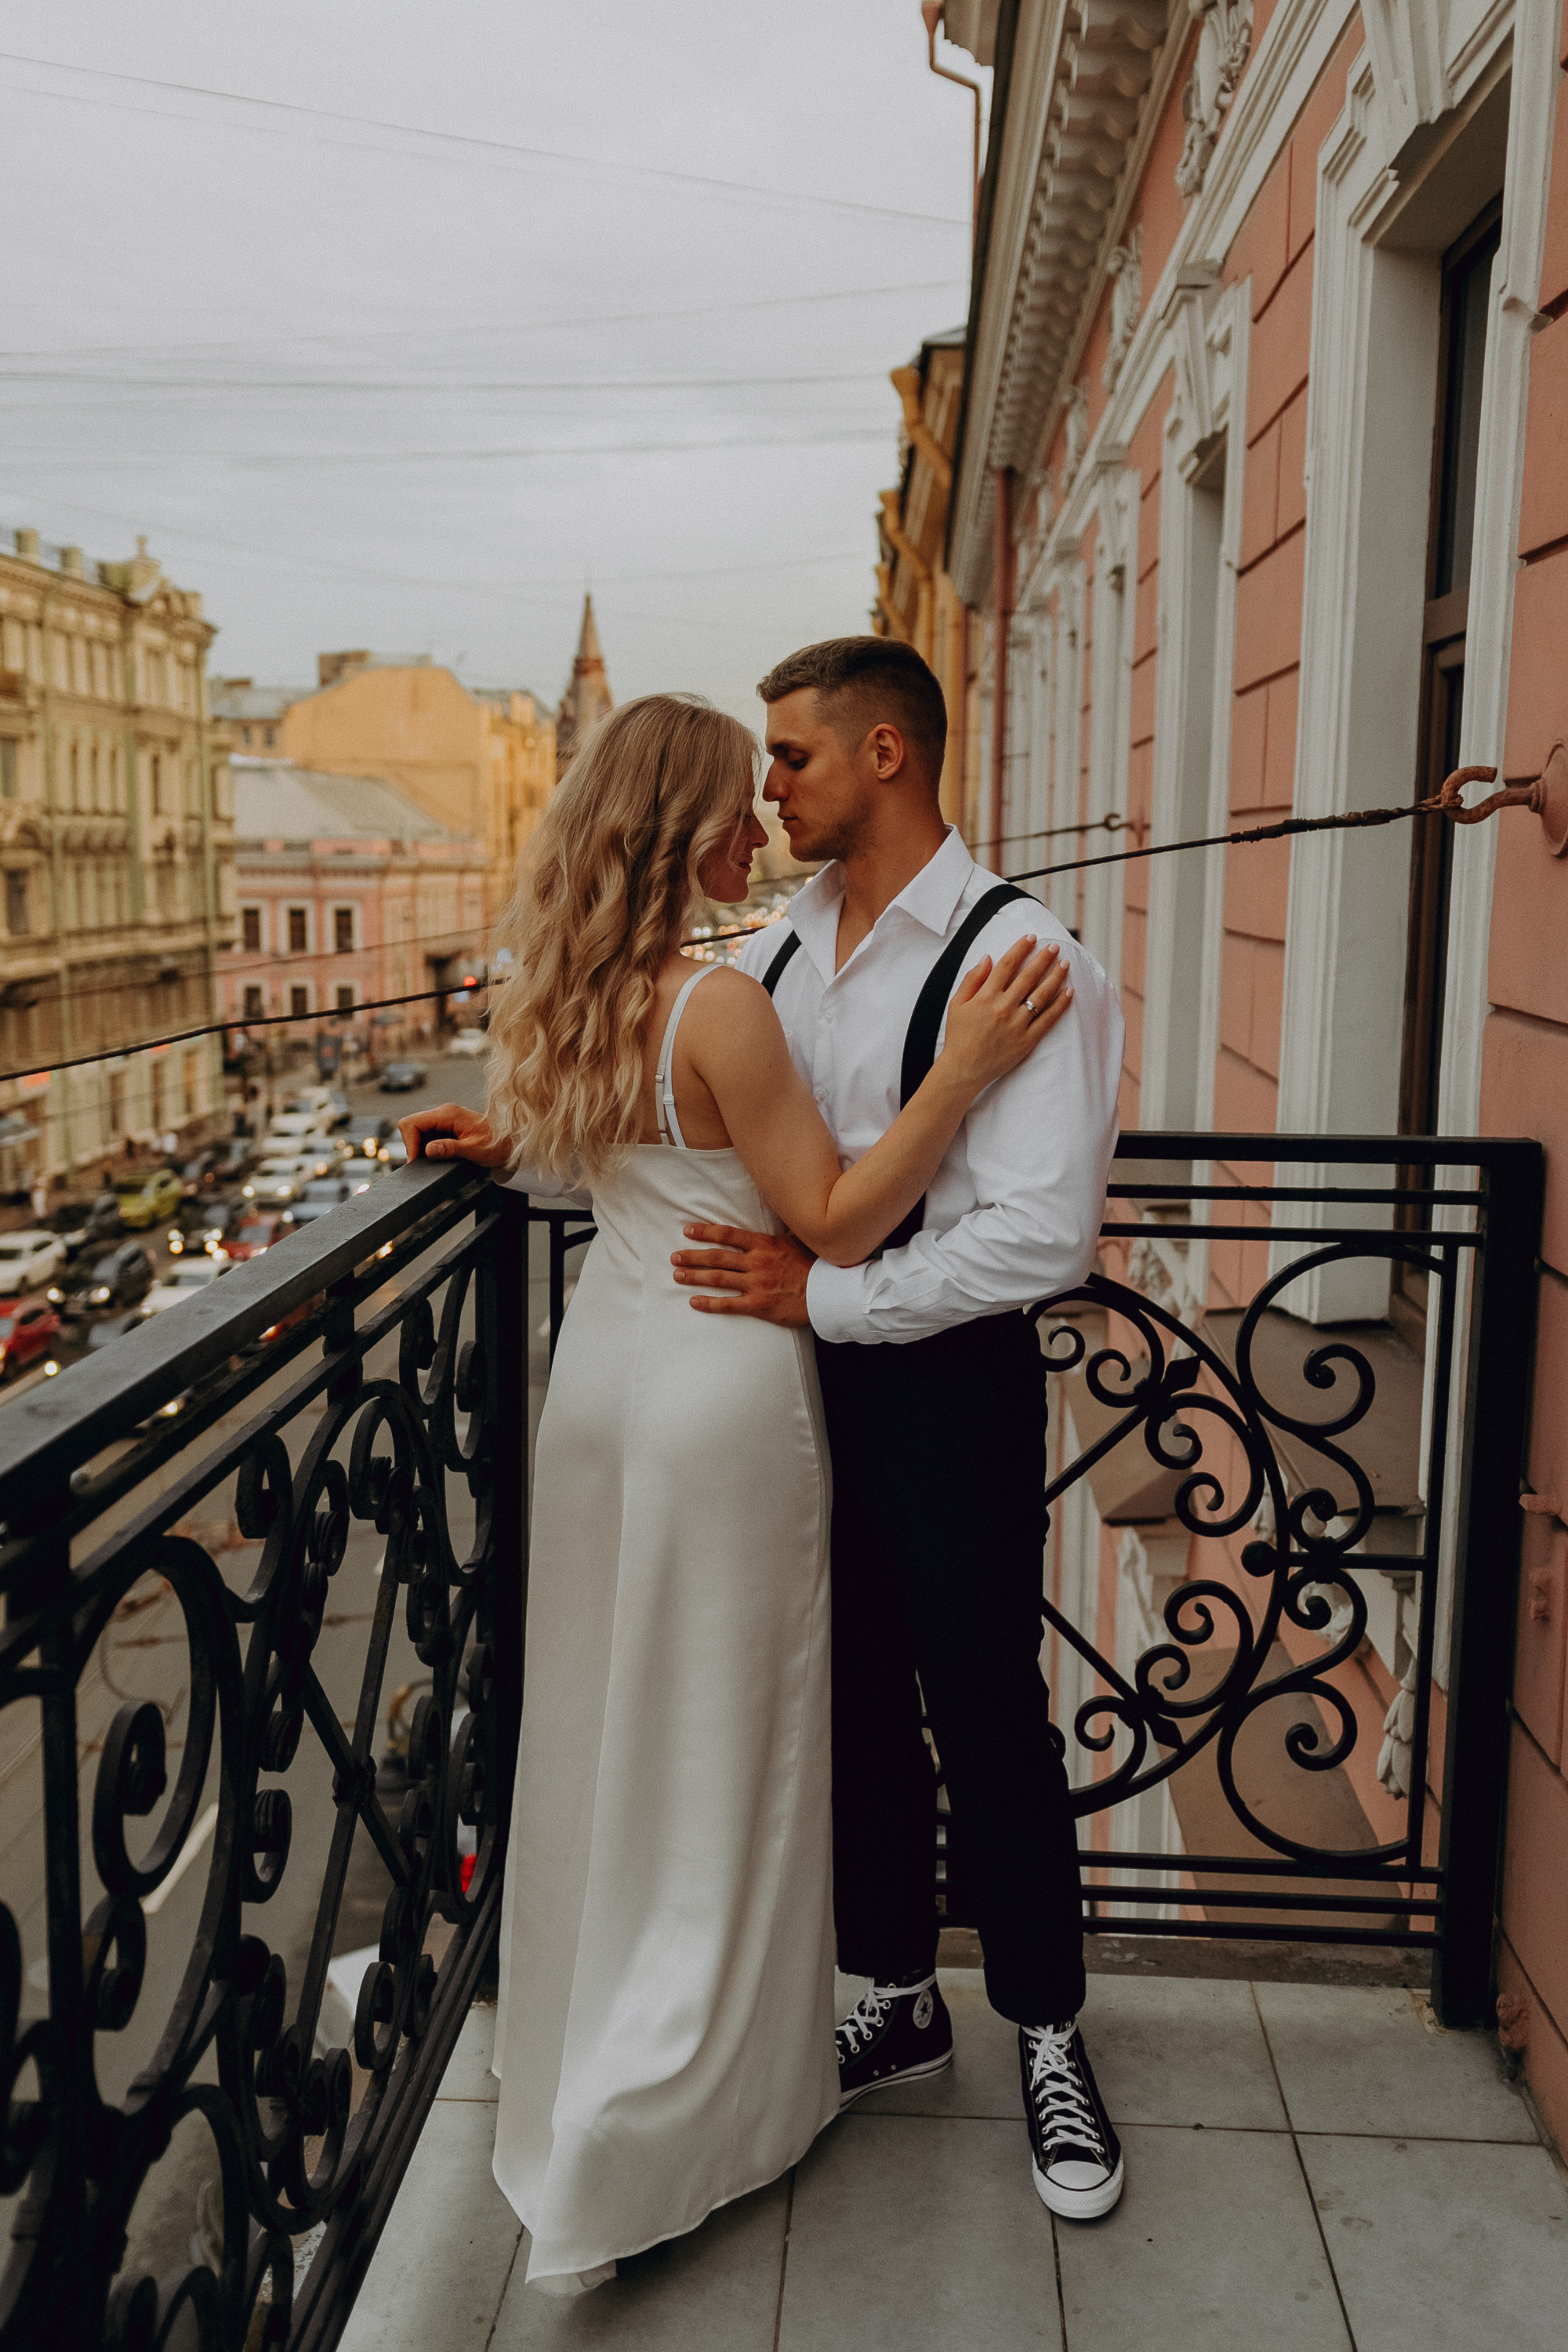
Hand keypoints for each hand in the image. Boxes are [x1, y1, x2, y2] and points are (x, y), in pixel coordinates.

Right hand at [398, 1102, 510, 1168]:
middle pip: (411, 1124)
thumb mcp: (473, 1150)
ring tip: (430, 1159)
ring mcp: (444, 1118)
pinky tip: (435, 1155)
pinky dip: (425, 1145)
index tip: (416, 1159)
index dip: (409, 1142)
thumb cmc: (497, 1145)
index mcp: (448, 1113)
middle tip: (419, 1162)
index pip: (412, 1122)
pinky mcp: (446, 1125)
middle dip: (411, 1143)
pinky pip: (426, 1133)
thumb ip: (450, 1148)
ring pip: (417, 1128)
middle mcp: (444, 1112)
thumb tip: (428, 1150)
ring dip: (418, 1145)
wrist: (510, 1143)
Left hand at [670, 1223, 813, 1324]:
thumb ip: (783, 1230)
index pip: (728, 1235)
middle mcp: (757, 1262)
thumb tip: (780, 1209)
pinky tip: (694, 1302)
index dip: (705, 1232)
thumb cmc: (816, 1265)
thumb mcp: (799, 1240)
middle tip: (674, 1257)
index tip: (688, 1231)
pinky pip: (729, 1304)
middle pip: (717, 1257)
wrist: (830, 1292)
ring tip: (678, 1276)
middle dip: (692, 1257)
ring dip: (695, 1277)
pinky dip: (709, 1304)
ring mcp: (757, 1284)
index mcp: (764, 1244)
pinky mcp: (759, 1305)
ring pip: (718, 1279)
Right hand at [938, 935, 1070, 1092]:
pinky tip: (1068, 992)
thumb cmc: (959, 1036)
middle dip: (1043, 958)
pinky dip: (1060, 1005)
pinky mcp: (1027, 1040)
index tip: (1031, 938)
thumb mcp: (956, 1004)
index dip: (1021, 948)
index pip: (1007, 965)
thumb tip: (987, 958)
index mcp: (986, 996)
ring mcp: (1017, 1024)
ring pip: (1041, 995)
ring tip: (1065, 964)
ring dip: (1056, 977)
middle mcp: (1003, 1008)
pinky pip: (1048, 1019)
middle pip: (1028, 976)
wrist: (963, 1069)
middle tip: (1054, 947)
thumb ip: (972, 979)